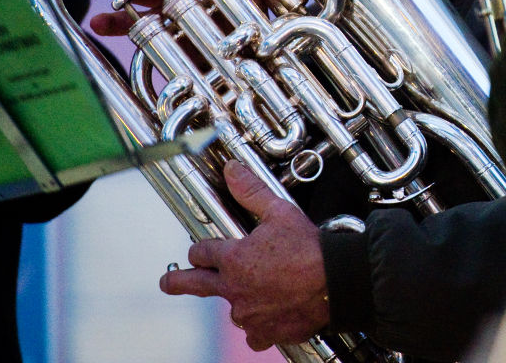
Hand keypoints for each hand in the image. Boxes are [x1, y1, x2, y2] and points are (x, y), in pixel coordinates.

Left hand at [159, 160, 329, 350]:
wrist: (337, 281)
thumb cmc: (310, 248)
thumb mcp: (280, 212)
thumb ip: (252, 192)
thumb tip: (232, 170)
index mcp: (233, 259)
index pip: (201, 252)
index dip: (201, 248)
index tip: (203, 249)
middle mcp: (234, 289)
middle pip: (194, 285)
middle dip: (177, 281)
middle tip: (168, 281)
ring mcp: (248, 314)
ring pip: (233, 309)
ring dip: (240, 300)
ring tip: (257, 294)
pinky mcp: (265, 332)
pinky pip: (255, 334)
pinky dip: (261, 327)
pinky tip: (272, 316)